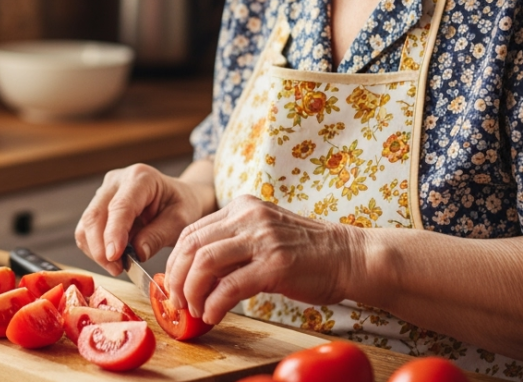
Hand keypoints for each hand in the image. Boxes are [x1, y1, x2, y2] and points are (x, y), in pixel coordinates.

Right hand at [75, 161, 216, 275]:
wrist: (178, 198)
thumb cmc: (182, 206)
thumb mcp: (181, 221)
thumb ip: (160, 235)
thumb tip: (138, 253)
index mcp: (141, 178)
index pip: (120, 207)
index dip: (114, 233)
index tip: (114, 257)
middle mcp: (116, 181)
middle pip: (95, 215)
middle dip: (100, 248)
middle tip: (117, 269)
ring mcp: (104, 192)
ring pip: (86, 224)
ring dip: (96, 250)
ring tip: (118, 266)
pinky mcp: (97, 206)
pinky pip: (86, 230)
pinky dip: (95, 248)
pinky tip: (113, 257)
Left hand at [164, 195, 363, 325]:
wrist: (349, 256)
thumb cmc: (306, 253)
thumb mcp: (263, 236)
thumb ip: (232, 246)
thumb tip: (196, 273)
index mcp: (242, 207)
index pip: (192, 230)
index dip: (175, 260)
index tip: (173, 283)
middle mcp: (249, 217)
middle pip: (192, 245)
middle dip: (176, 277)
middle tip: (176, 300)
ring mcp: (262, 239)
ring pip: (205, 262)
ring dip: (192, 291)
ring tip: (194, 309)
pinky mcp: (275, 265)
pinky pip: (230, 286)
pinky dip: (214, 304)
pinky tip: (213, 315)